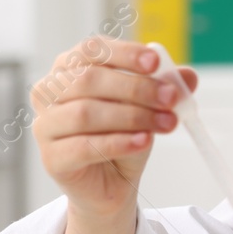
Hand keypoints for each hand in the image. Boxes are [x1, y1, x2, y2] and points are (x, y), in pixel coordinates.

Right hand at [30, 37, 196, 233]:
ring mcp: (45, 125)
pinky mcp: (52, 158)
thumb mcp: (148, 106)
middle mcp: (49, 92)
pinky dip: (119, 142)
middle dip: (136, 87)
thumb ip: (165, 87)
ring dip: (133, 116)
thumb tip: (187, 76)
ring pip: (86, 112)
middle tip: (171, 98)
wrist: (112, 183)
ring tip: (166, 123)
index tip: (156, 62)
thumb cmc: (122, 136)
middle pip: (89, 79)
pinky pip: (85, 146)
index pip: (91, 50)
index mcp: (69, 69)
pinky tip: (143, 141)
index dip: (124, 53)